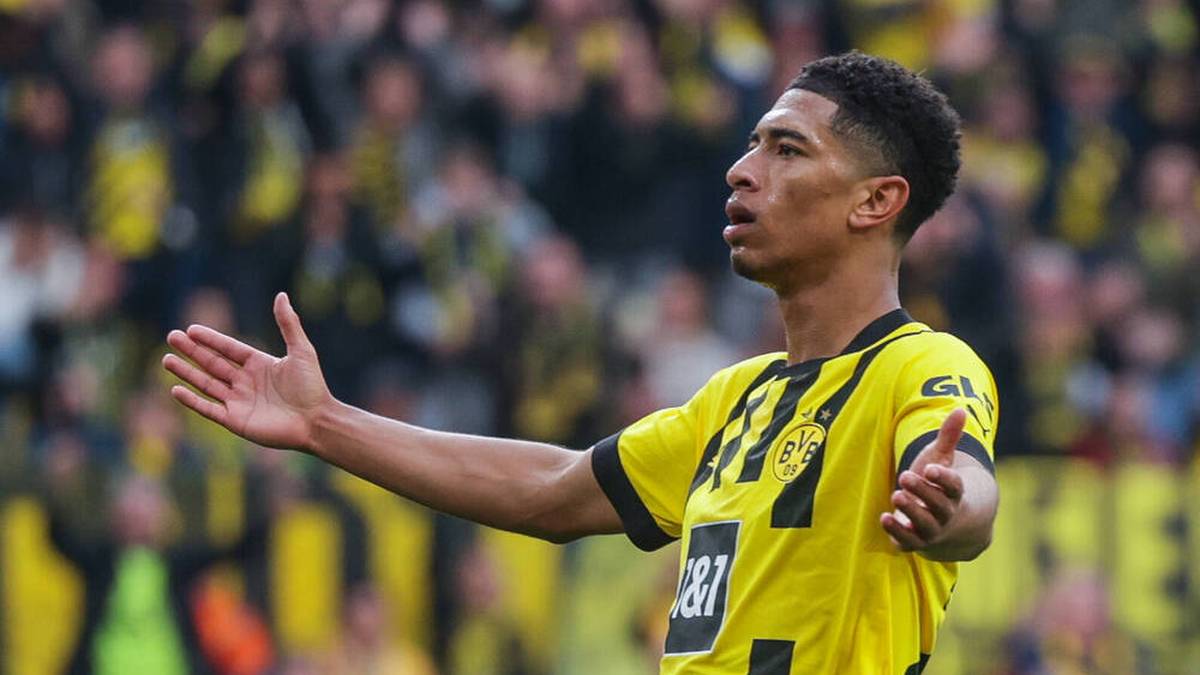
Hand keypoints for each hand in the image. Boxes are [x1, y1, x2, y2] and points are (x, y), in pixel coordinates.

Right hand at [163, 292, 331, 451]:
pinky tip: (175, 389)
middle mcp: (246, 382)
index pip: (229, 349)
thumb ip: (288, 323)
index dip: (211, 339)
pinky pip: (208, 409)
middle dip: (192, 351)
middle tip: (172, 337)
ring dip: (186, 372)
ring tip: (166, 359)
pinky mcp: (235, 421)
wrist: (316, 421)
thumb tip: (281, 295)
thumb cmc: (312, 387)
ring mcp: (239, 401)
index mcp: (259, 364)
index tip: (191, 329)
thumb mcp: (301, 350)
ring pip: (206, 384)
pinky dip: (191, 400)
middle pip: (213, 363)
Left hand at [880, 408, 966, 552]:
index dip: (943, 478)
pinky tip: (884, 518)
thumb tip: (959, 409)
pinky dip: (898, 534)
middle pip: (939, 506)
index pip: (954, 487)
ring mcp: (932, 531)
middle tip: (904, 476)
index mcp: (955, 494)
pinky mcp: (915, 542)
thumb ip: (948, 438)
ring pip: (925, 526)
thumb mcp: (942, 460)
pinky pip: (909, 542)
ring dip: (910, 512)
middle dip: (922, 492)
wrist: (948, 525)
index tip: (931, 468)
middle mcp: (946, 515)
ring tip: (896, 495)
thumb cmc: (939, 486)